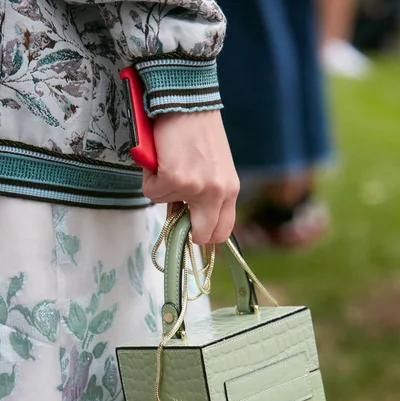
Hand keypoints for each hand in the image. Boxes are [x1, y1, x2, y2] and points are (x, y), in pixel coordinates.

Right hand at [142, 110, 239, 244]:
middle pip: (202, 236)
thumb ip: (205, 192)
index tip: (191, 231)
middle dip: (183, 230)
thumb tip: (183, 214)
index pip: (222, 231)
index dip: (204, 235)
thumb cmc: (197, 127)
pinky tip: (160, 155)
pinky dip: (149, 175)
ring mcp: (196, 188)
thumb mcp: (213, 165)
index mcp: (230, 190)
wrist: (186, 96)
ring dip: (162, 188)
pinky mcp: (174, 179)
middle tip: (173, 209)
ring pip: (167, 207)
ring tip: (169, 161)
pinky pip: (152, 192)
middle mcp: (217, 193)